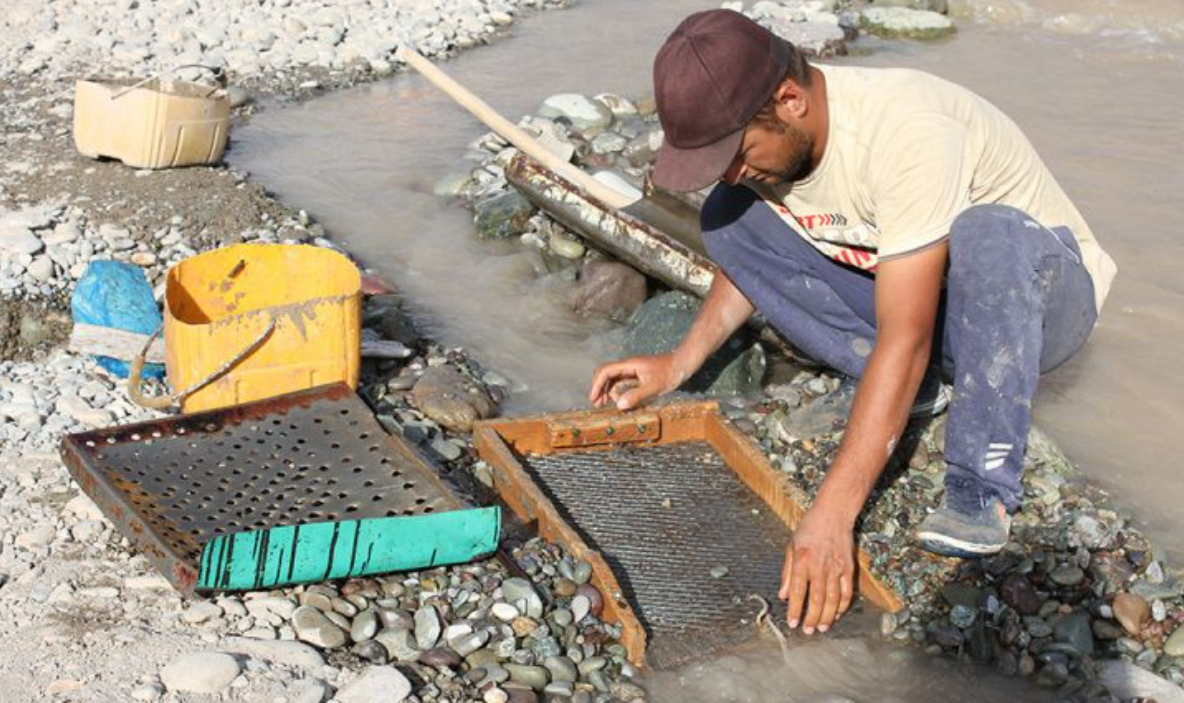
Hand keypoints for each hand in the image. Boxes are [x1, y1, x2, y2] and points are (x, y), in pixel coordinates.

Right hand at [588, 353, 682, 409]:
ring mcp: (633, 370)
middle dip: (600, 388)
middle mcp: (628, 366)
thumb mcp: (654, 387)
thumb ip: (636, 395)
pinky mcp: (638, 375)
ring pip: (614, 379)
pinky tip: (621, 401)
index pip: (606, 371)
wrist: (683, 363)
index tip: (594, 398)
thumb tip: (619, 405)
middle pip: (606, 374)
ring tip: (607, 405)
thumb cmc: (670, 372)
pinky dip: (619, 391)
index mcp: (629, 365)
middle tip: (598, 404)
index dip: (597, 385)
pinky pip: (623, 382)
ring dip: (609, 391)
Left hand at [779, 506, 855, 634]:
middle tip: (808, 631)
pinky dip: (842, 606)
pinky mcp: (849, 568)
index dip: (796, 610)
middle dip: (812, 618)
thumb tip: (784, 595)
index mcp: (802, 562)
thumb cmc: (808, 529)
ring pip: (833, 600)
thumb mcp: (791, 547)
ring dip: (827, 617)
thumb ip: (787, 573)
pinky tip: (837, 614)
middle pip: (817, 600)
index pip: (799, 592)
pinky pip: (847, 592)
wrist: (833, 514)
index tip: (793, 623)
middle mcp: (820, 567)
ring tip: (822, 628)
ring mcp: (836, 569)